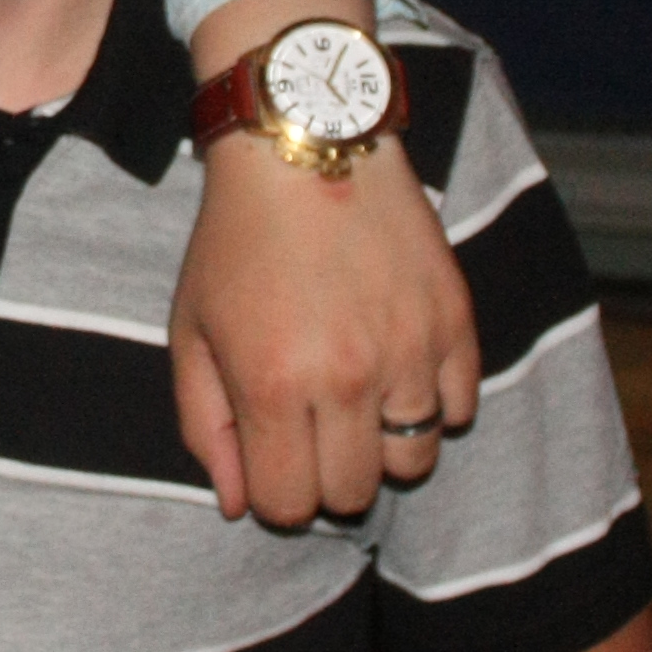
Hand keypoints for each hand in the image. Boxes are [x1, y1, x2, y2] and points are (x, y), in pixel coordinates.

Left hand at [167, 128, 475, 525]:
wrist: (304, 146)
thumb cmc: (236, 240)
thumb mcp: (192, 332)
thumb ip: (207, 427)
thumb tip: (238, 503)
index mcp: (274, 385)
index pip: (289, 506)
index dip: (275, 494)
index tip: (272, 457)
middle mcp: (348, 376)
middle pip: (354, 494)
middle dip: (326, 475)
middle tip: (313, 426)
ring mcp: (410, 348)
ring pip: (415, 462)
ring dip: (382, 444)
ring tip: (358, 397)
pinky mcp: (454, 319)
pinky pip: (459, 409)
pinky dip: (430, 403)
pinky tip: (397, 366)